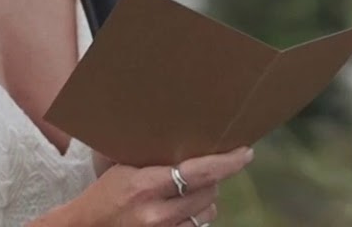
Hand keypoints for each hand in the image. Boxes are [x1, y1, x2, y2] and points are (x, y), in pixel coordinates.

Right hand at [71, 146, 253, 226]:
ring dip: (205, 199)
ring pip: (207, 211)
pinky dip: (194, 216)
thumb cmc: (105, 193)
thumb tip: (191, 135)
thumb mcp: (126, 167)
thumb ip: (156, 157)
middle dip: (213, 178)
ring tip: (187, 191)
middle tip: (206, 169)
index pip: (199, 172)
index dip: (227, 162)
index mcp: (146, 185)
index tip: (246, 152)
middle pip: (209, 191)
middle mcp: (157, 213)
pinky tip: (181, 209)